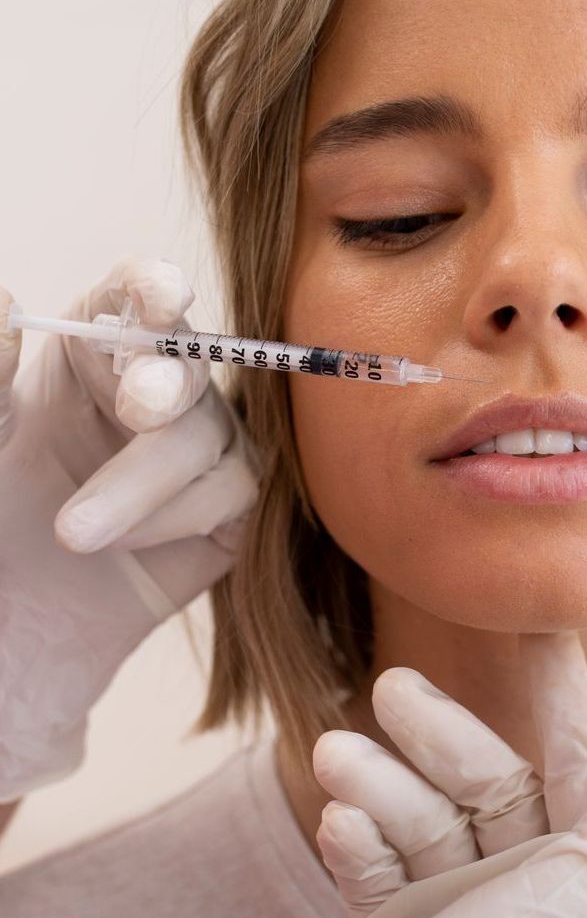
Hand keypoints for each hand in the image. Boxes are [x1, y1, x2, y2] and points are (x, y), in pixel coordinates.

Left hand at [0, 257, 259, 799]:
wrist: (11, 629)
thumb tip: (6, 294)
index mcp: (85, 356)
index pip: (134, 298)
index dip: (154, 288)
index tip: (161, 297)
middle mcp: (148, 392)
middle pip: (186, 361)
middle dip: (165, 382)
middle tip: (136, 407)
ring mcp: (192, 450)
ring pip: (208, 433)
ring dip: (145, 479)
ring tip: (74, 534)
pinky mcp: (224, 510)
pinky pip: (234, 491)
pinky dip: (178, 515)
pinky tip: (123, 546)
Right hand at [311, 632, 586, 917]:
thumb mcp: (583, 899)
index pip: (582, 768)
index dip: (562, 696)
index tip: (537, 627)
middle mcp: (526, 900)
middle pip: (490, 786)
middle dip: (441, 734)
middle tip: (391, 684)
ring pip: (425, 823)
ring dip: (379, 784)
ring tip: (330, 753)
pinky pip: (378, 871)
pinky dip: (359, 843)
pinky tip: (338, 822)